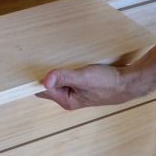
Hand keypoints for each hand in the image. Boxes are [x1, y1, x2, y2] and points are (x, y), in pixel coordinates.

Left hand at [37, 63, 155, 110]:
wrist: (130, 83)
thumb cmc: (107, 83)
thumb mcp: (83, 78)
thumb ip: (63, 77)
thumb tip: (44, 80)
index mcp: (66, 100)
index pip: (42, 90)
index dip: (34, 79)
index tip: (26, 66)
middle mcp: (69, 98)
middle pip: (49, 85)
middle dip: (43, 73)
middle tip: (35, 56)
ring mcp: (77, 91)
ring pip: (60, 80)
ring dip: (56, 70)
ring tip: (48, 55)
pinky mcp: (85, 85)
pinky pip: (69, 76)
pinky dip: (66, 68)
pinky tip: (67, 59)